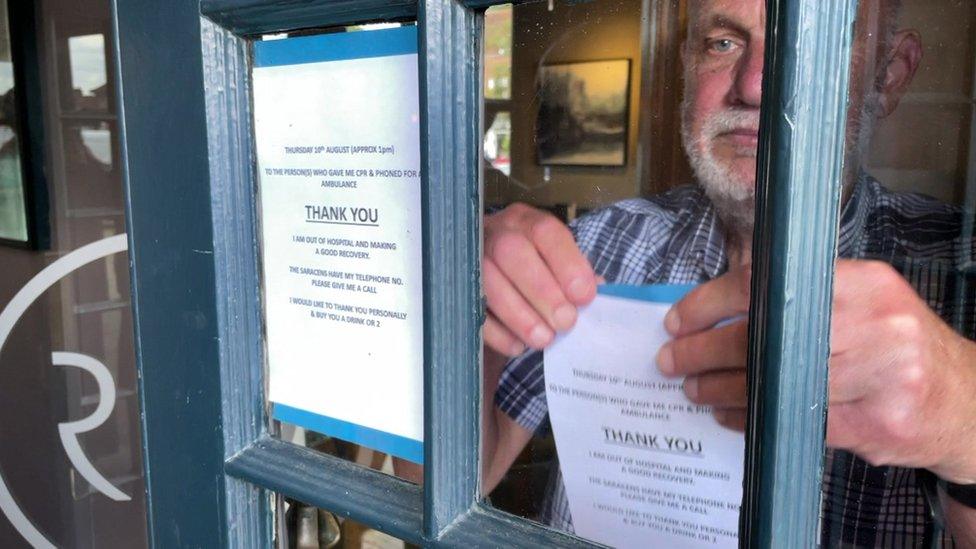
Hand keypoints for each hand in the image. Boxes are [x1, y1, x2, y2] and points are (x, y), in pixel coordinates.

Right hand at [483, 203, 597, 356]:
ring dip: (519, 314)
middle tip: (565, 322)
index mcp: (526, 221)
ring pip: (486, 279)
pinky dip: (495, 331)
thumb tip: (597, 294)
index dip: (567, 264)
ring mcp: (471, 257)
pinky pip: (470, 307)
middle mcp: (496, 232)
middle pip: (511, 252)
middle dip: (542, 290)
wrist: (496, 272)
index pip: (545, 232)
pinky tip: (516, 346)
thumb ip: (576, 275)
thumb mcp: (557, 262)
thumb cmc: (536, 268)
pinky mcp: (457, 287)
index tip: (584, 296)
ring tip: (543, 339)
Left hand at [656, 259, 975, 483]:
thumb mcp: (863, 300)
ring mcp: (877, 377)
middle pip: (762, 336)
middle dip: (704, 350)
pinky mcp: (874, 425)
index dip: (709, 303)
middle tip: (671, 360)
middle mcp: (874, 323)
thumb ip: (801, 296)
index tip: (677, 321)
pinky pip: (791, 420)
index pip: (765, 283)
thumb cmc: (896, 344)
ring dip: (721, 388)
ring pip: (771, 383)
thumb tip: (716, 307)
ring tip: (694, 388)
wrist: (963, 401)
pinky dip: (751, 418)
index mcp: (863, 282)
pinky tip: (729, 414)